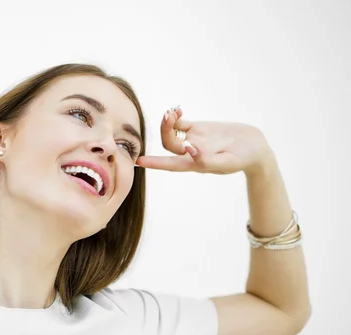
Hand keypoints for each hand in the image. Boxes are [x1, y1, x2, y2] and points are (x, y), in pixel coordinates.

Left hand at [135, 106, 276, 175]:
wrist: (256, 147)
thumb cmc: (244, 159)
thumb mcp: (227, 162)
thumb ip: (206, 160)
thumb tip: (188, 150)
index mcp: (195, 164)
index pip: (170, 164)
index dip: (155, 163)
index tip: (139, 161)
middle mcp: (190, 152)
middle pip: (169, 143)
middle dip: (165, 129)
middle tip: (170, 116)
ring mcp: (193, 139)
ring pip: (172, 131)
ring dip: (168, 121)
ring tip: (173, 111)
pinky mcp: (199, 128)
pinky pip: (180, 123)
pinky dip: (174, 116)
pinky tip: (176, 109)